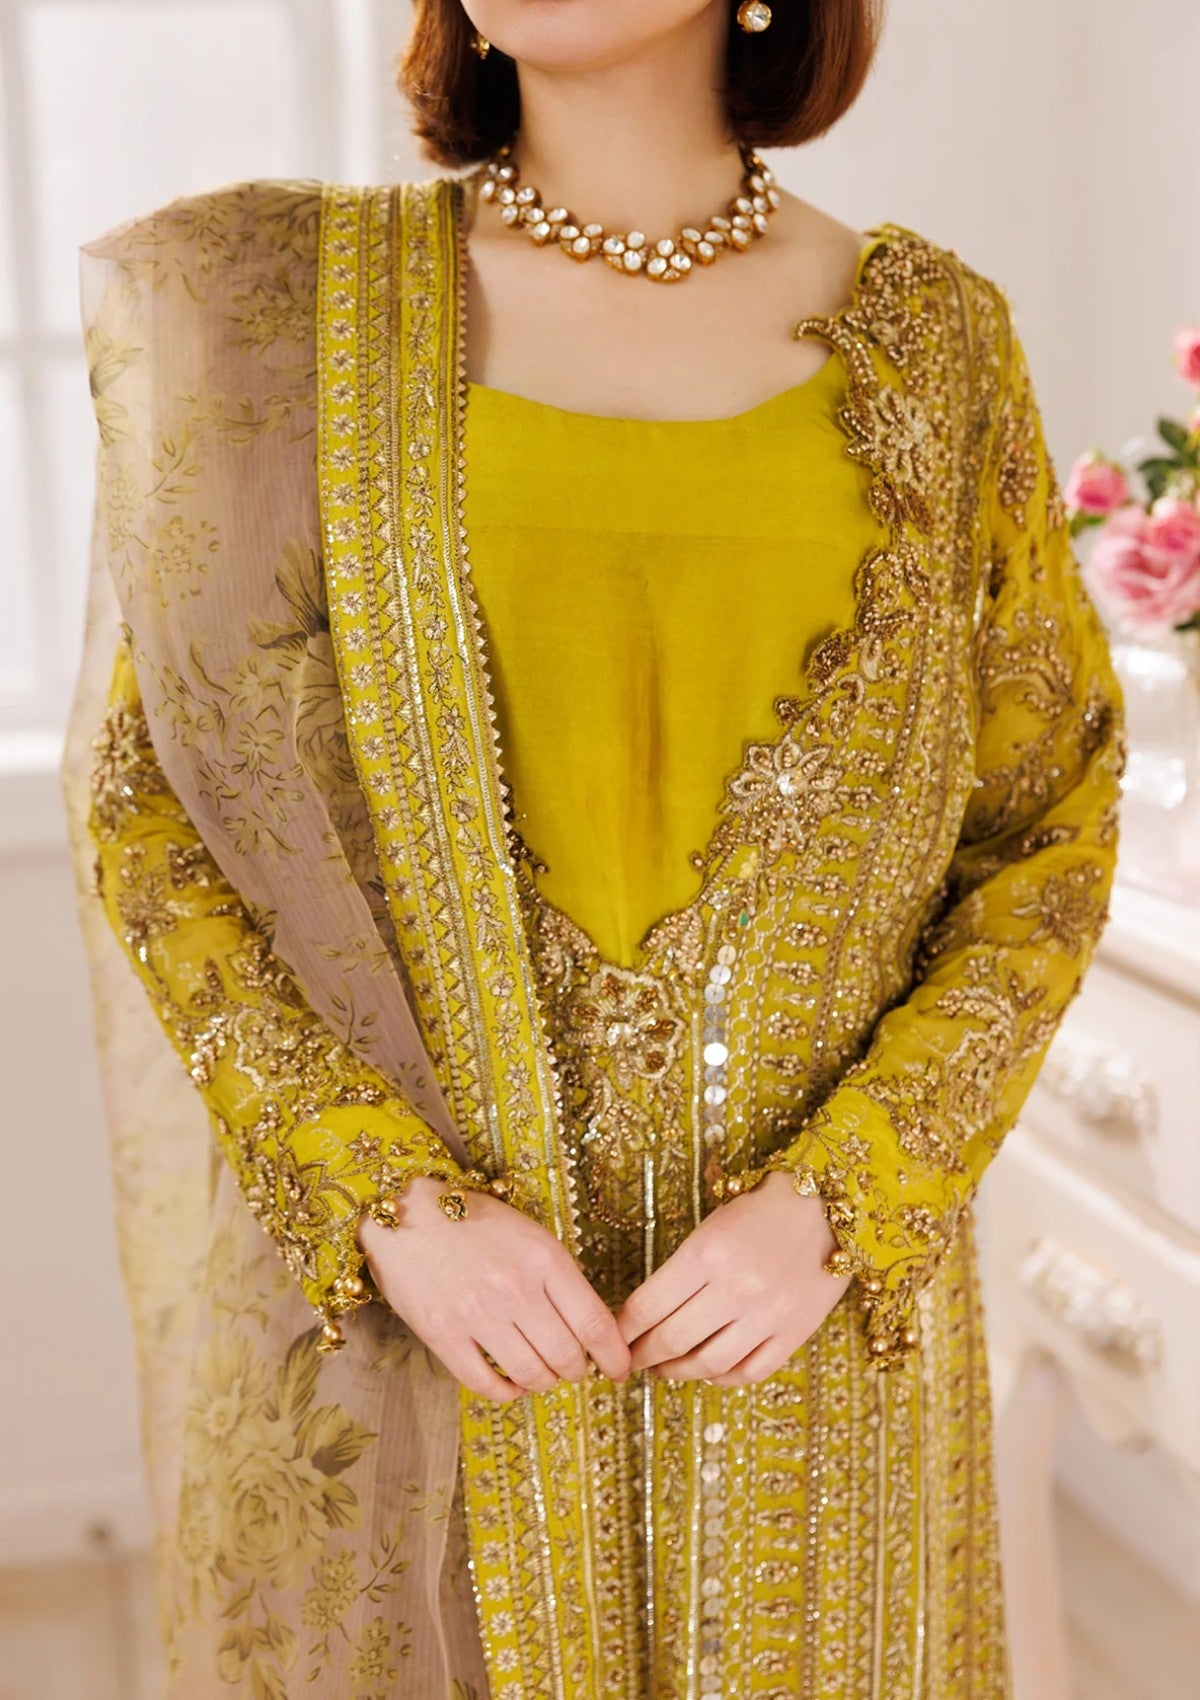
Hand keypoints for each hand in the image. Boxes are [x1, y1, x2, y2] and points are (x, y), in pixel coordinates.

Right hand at [356, 1176, 631, 1402]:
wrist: (406, 1212)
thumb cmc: (473, 1220)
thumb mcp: (529, 1234)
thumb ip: (559, 1276)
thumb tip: (590, 1327)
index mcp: (544, 1258)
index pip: (595, 1323)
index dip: (614, 1356)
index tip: (620, 1368)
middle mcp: (515, 1289)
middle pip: (567, 1357)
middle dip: (577, 1370)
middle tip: (574, 1365)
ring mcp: (477, 1315)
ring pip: (531, 1375)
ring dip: (544, 1381)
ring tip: (542, 1371)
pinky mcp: (443, 1336)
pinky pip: (486, 1384)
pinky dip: (507, 1392)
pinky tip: (511, 1382)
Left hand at [614, 1170, 852, 1385]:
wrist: (826, 1205)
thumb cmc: (760, 1209)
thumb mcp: (711, 1225)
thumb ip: (680, 1268)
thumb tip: (644, 1312)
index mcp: (706, 1254)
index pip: (648, 1305)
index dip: (623, 1329)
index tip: (612, 1336)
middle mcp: (734, 1288)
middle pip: (672, 1339)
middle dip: (642, 1355)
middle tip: (630, 1360)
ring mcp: (767, 1314)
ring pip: (708, 1364)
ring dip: (677, 1372)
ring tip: (664, 1369)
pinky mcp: (795, 1332)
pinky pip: (751, 1372)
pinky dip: (723, 1379)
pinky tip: (709, 1372)